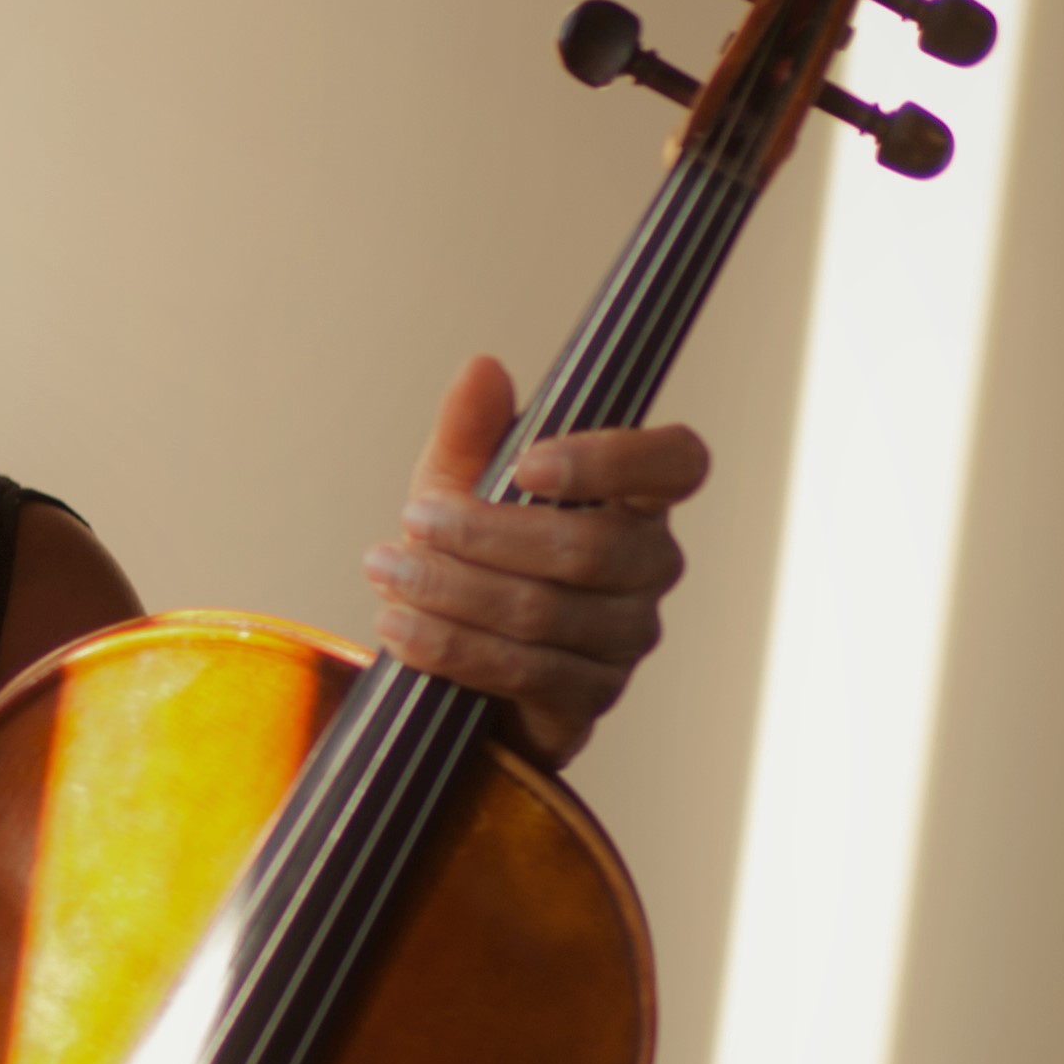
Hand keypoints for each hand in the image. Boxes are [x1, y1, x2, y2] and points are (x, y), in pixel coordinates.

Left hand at [364, 353, 703, 767]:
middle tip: (413, 520)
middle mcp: (649, 565)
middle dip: (487, 534)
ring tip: (387, 571)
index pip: (676, 463)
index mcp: (637, 498)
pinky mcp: (591, 695)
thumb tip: (483, 368)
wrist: (459, 659)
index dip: (612, 460)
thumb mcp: (458, 485)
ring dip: (454, 591)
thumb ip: (471, 431)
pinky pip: (523, 670)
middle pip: (589, 548)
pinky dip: (451, 646)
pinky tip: (399, 627)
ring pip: (545, 611)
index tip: (527, 464)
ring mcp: (627, 635)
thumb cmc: (474, 556)